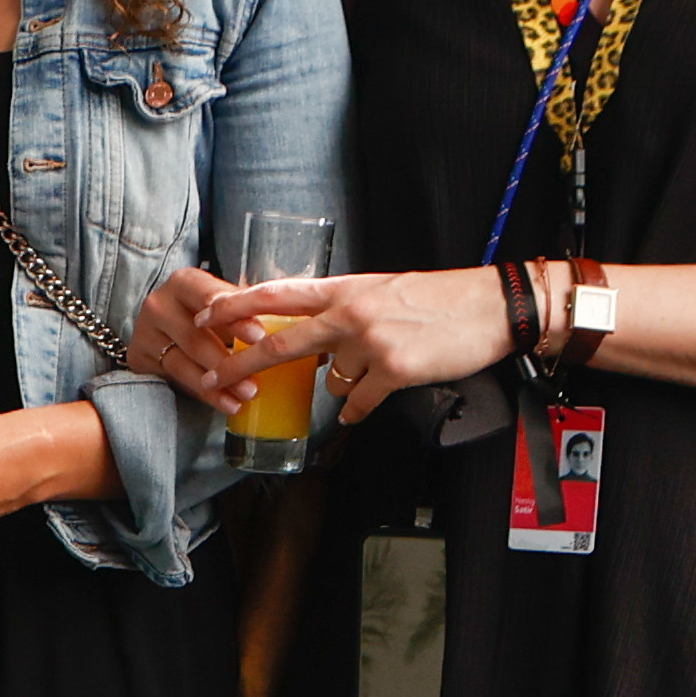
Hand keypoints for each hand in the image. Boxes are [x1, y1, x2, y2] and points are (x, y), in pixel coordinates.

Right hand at [126, 266, 261, 415]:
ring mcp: (144, 330)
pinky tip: (225, 403)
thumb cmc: (208, 313)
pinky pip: (175, 379)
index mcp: (185, 282)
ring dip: (218, 384)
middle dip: (229, 362)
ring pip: (184, 362)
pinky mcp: (138, 356)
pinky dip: (204, 394)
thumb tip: (295, 315)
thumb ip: (248, 306)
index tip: (259, 338)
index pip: (211, 299)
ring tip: (245, 396)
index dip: (235, 318)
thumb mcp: (225, 301)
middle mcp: (159, 302)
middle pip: (196, 336)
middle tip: (255, 382)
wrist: (166, 328)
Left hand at [200, 266, 512, 428]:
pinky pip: (357, 403)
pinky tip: (373, 399)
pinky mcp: (392, 371)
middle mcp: (351, 313)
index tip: (206, 315)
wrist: (489, 307)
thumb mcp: (381, 291)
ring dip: (343, 383)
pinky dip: (360, 408)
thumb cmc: (437, 300)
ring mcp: (370, 343)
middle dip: (241, 363)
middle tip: (213, 379)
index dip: (237, 305)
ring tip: (377, 367)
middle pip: (280, 342)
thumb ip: (343, 308)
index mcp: (346, 288)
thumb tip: (313, 336)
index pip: (279, 293)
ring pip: (329, 380)